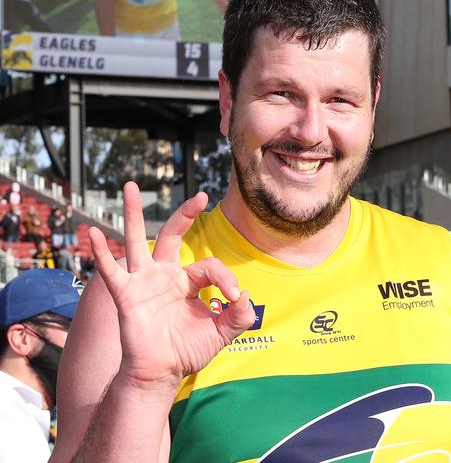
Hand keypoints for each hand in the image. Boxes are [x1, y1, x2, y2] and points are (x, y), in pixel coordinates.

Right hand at [89, 182, 254, 392]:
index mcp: (188, 281)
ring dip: (132, 214)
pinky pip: (111, 271)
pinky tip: (93, 233)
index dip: (226, 278)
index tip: (235, 298)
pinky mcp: (126, 296)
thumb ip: (239, 317)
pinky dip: (102, 252)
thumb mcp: (221, 333)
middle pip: (171, 236)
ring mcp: (143, 282)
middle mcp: (165, 275)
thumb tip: (247, 297)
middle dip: (184, 215)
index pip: (209, 266)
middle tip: (200, 196)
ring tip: (130, 186)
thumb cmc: (188, 351)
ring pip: (136, 241)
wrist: (162, 375)